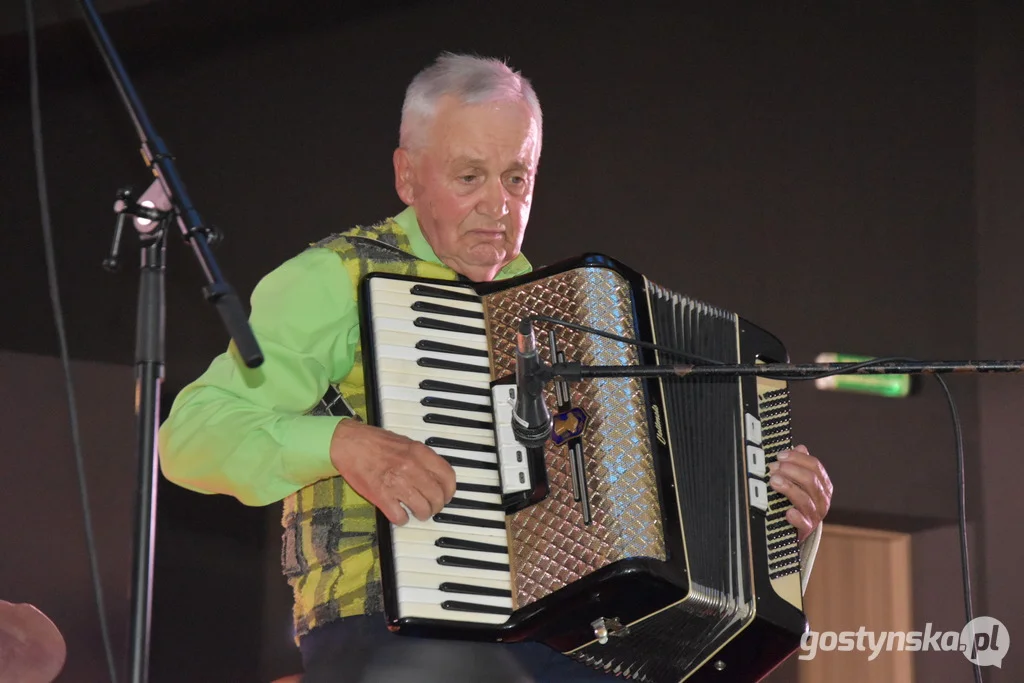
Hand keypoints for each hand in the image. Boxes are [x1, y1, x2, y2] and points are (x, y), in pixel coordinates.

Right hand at [329, 419, 456, 524]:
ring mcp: (397, 483)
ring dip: (422, 514)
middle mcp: (411, 467)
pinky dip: (402, 519)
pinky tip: (399, 514)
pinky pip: (400, 517)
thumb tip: (436, 475)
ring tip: (417, 512)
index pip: (448, 476)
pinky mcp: (381, 496)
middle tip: (431, 507)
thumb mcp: (406, 442)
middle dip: (437, 506)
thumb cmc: (375, 442)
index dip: (450, 490)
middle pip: (437, 496)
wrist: (348, 443)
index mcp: (419, 452)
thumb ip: (423, 458)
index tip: (446, 495)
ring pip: (423, 509)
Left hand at [768, 444, 831, 541]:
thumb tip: (801, 447)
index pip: (815, 466)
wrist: (796, 529)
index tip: (780, 455)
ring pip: (805, 499)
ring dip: (788, 488)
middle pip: (810, 480)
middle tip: (773, 468)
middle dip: (790, 471)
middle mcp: (822, 499)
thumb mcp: (800, 482)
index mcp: (823, 485)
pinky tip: (788, 512)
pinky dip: (796, 517)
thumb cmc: (796, 501)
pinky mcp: (806, 529)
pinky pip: (803, 523)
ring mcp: (815, 515)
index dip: (796, 458)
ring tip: (773, 481)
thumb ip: (799, 465)